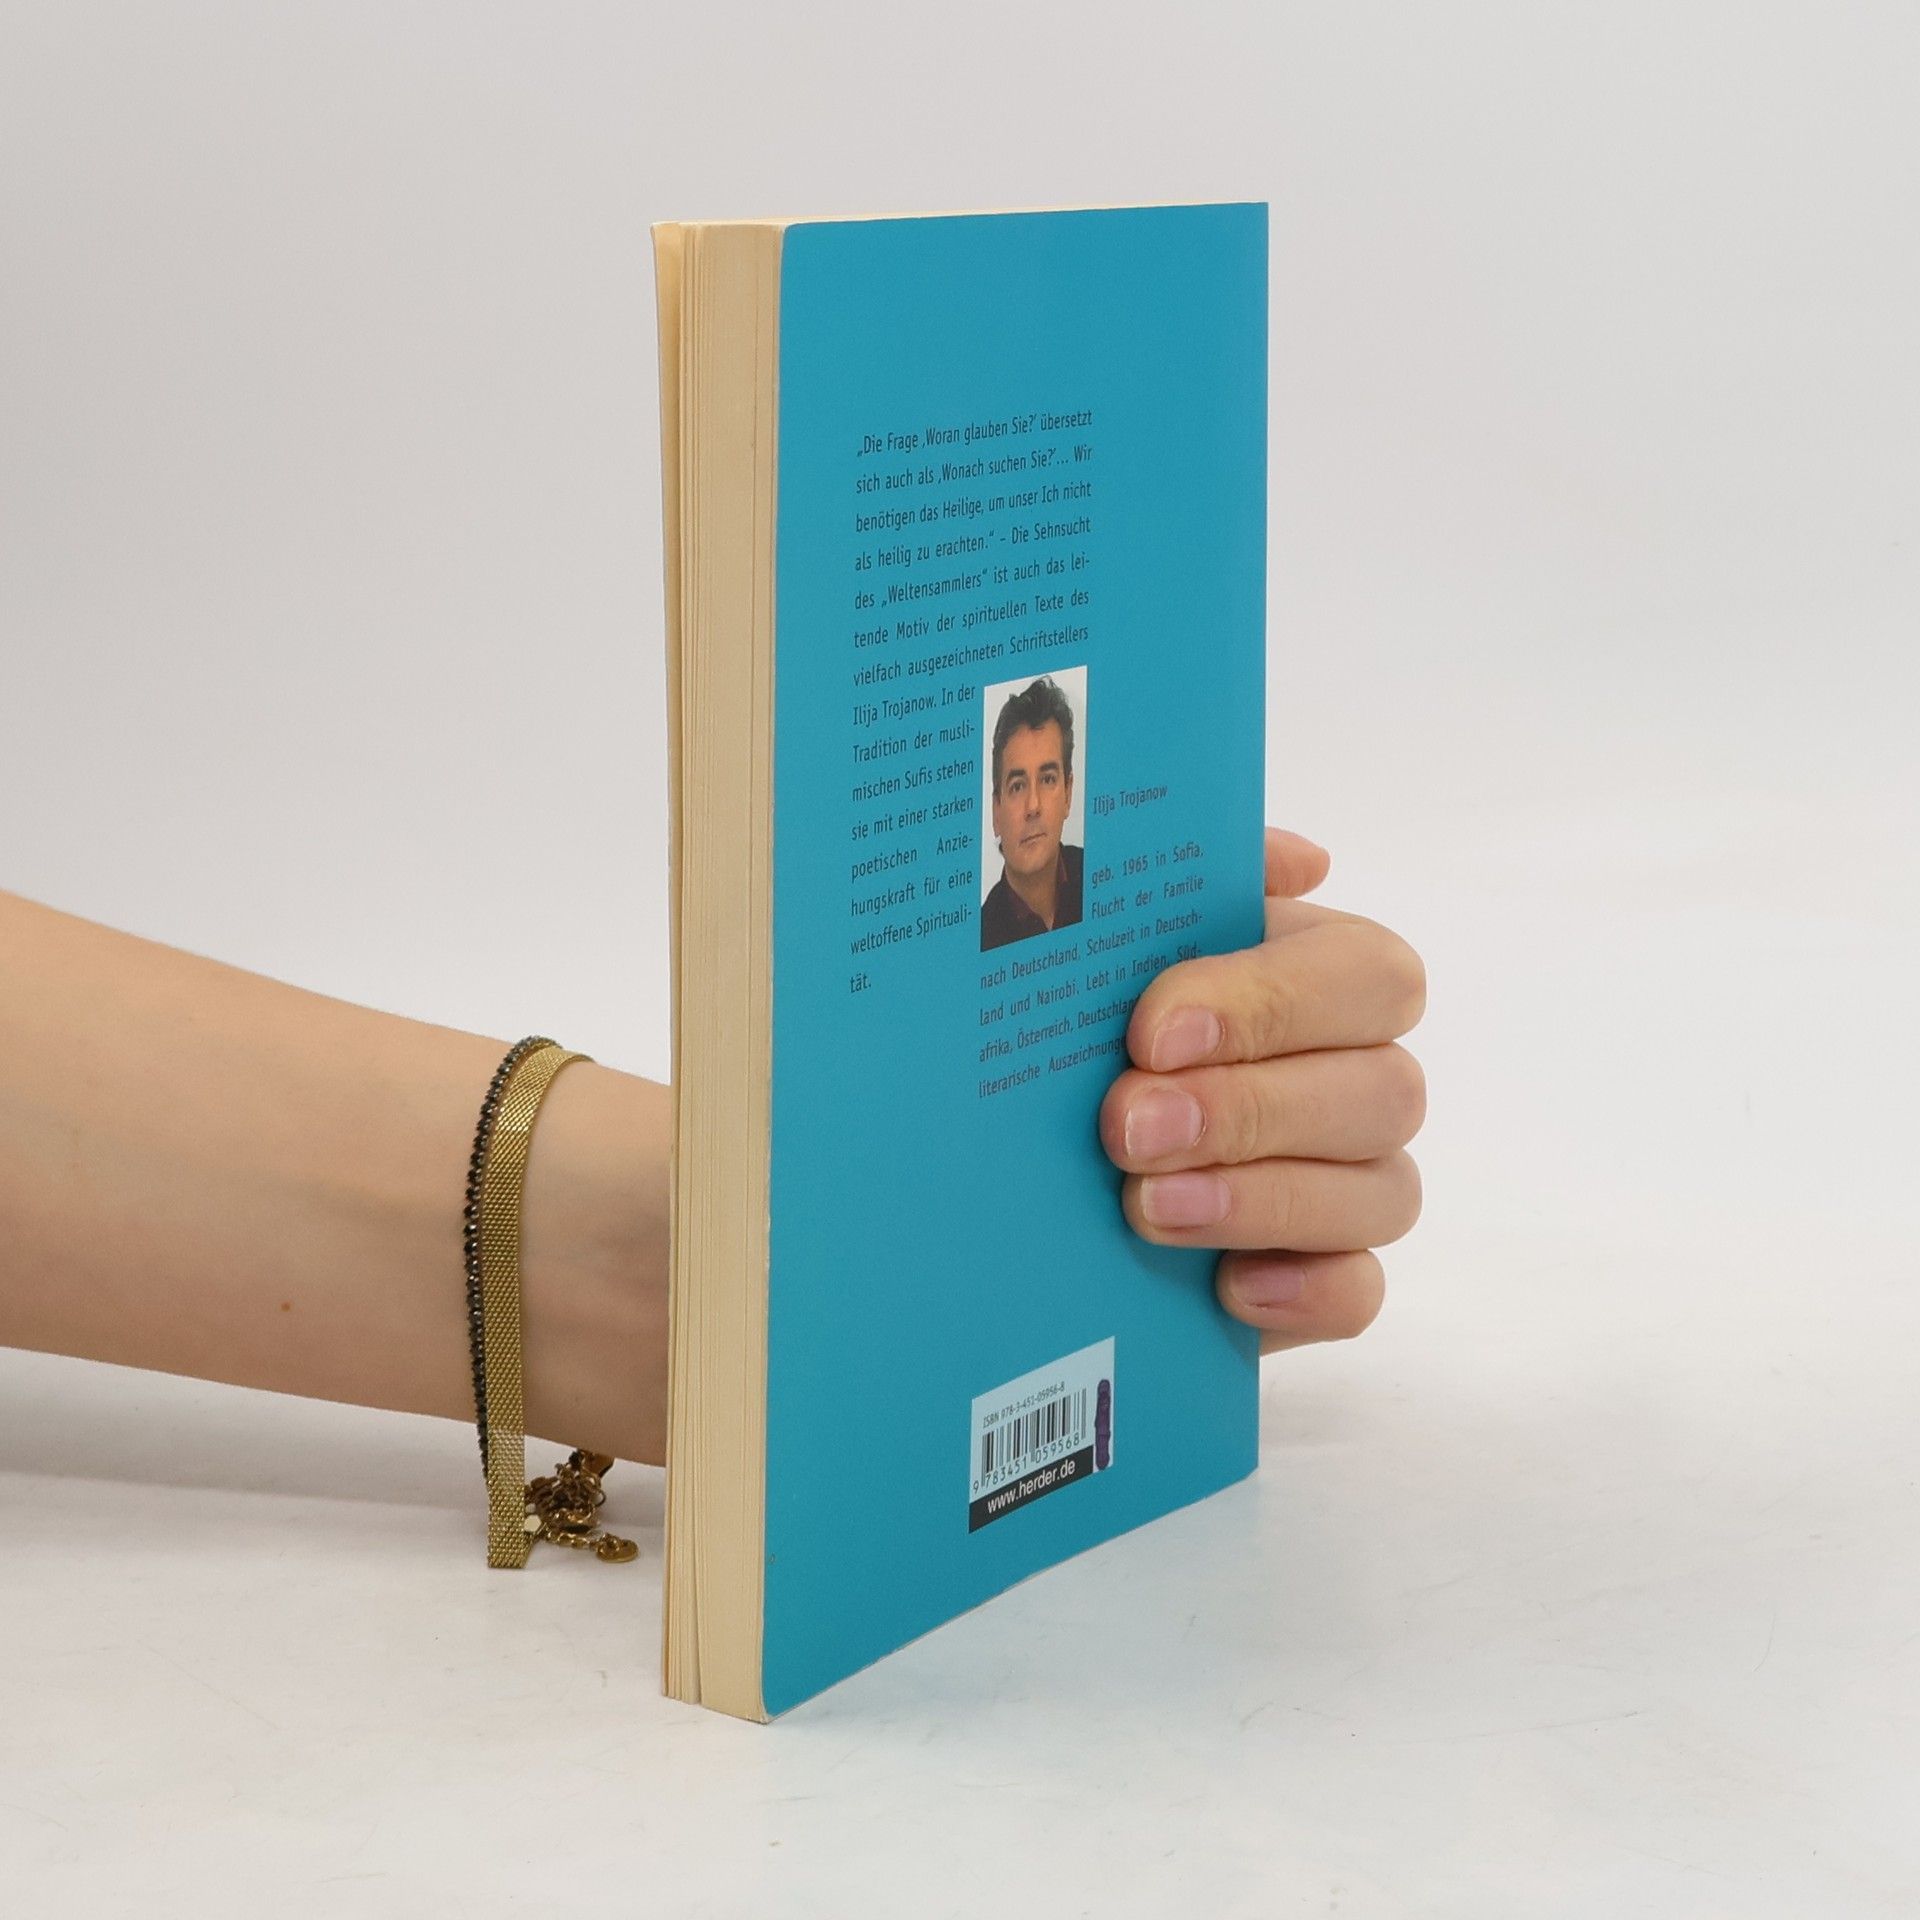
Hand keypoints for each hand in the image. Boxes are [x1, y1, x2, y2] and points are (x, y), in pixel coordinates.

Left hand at [1099, 829, 1425, 1353]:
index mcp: (1326, 979)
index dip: (1273, 1004)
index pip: (1369, 978)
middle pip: (1381, 1092)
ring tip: (1146, 1207)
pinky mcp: (1328, 1280)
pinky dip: (1303, 1290)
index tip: (1153, 1031)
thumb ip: (1192, 885)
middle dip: (1248, 1110)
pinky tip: (1225, 1286)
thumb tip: (1298, 858)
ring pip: (1381, 1193)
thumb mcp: (1121, 948)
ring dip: (1261, 1199)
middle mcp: (1361, 1079)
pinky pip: (1360, 1293)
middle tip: (1128, 1126)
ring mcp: (1356, 1186)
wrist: (1038, 1164)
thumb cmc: (1098, 1030)